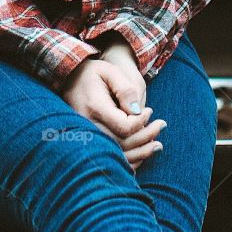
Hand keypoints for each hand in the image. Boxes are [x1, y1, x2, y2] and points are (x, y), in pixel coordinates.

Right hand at [59, 56, 166, 172]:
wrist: (69, 79)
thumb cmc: (93, 73)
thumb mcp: (110, 72)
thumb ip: (126, 89)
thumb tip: (139, 111)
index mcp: (95, 107)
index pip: (124, 127)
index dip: (141, 122)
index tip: (149, 111)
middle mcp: (88, 126)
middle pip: (123, 143)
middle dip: (146, 137)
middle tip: (162, 125)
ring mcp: (86, 136)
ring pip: (117, 154)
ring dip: (141, 152)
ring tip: (158, 145)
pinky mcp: (87, 141)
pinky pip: (109, 157)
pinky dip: (128, 159)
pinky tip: (142, 154)